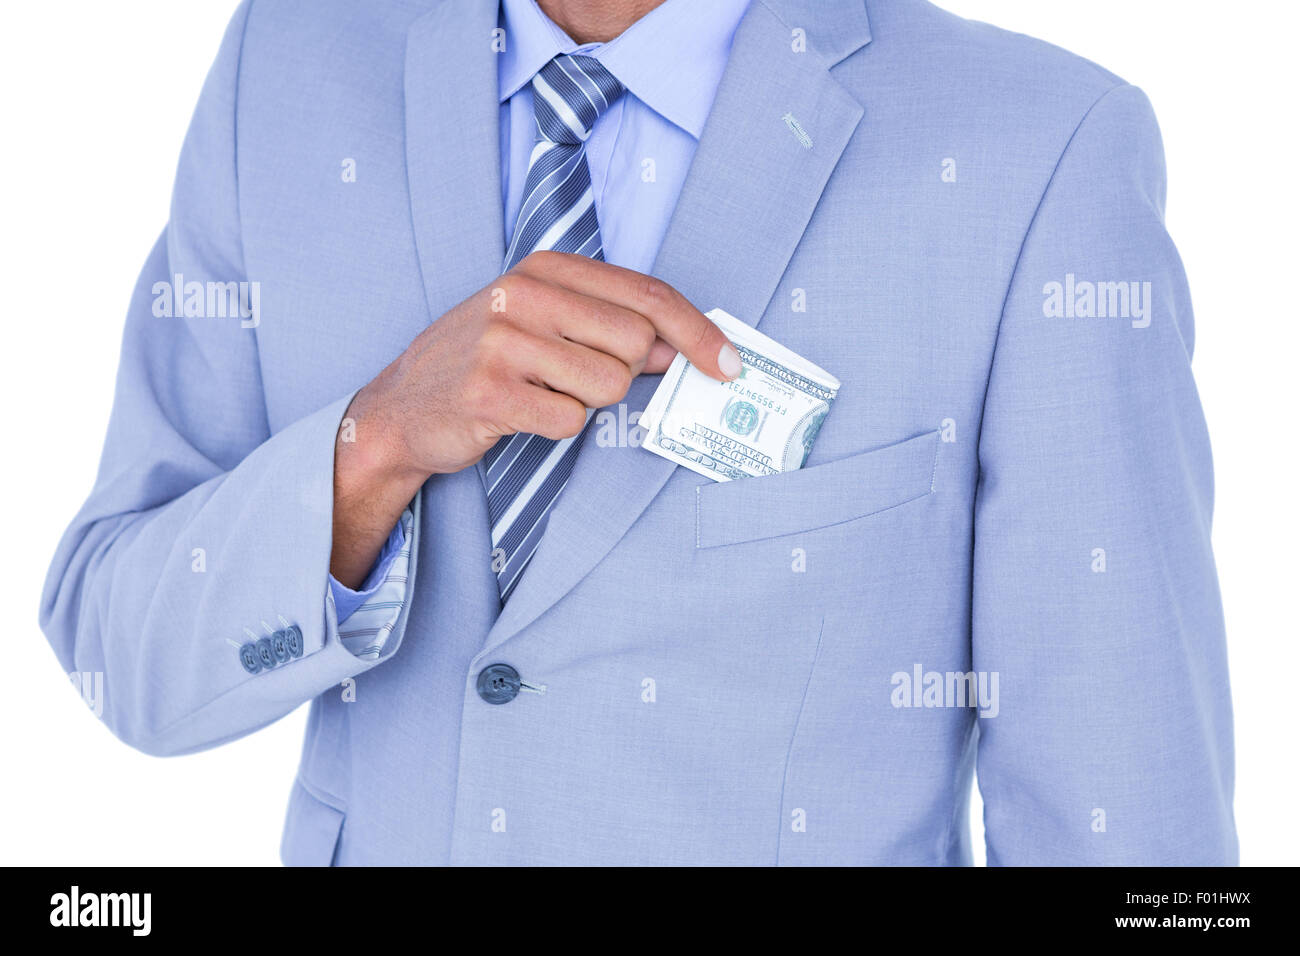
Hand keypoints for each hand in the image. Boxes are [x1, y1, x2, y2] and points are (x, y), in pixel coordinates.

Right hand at [329, 251, 739, 585]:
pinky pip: (568, 421)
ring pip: (606, 386)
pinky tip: (519, 414)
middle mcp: (524, 293)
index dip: (698, 333)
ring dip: (583, 403)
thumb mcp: (546, 322)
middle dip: (621, 374)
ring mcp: (502, 340)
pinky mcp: (488, 391)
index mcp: (547, 268)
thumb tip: (684, 349)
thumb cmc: (487, 362)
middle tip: (573, 379)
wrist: (402, 407)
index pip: (648, 295)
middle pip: (636, 344)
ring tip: (538, 392)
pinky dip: (554, 428)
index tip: (729, 365)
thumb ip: (612, 325)